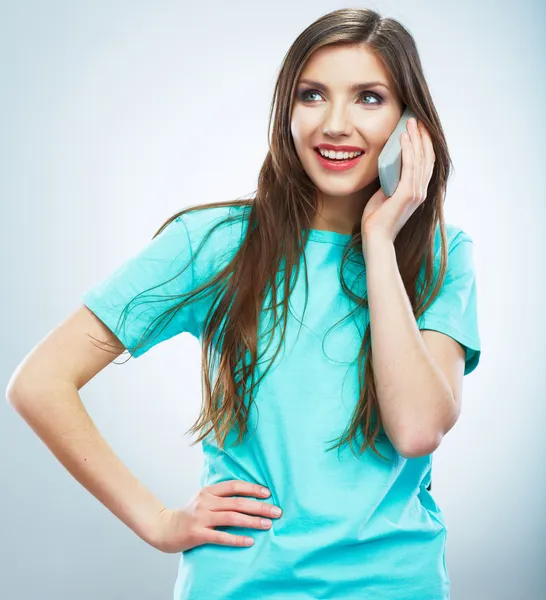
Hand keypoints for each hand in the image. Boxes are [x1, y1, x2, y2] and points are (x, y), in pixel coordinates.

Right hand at [147, 480, 282, 552]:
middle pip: (238, 502)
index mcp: (209, 491)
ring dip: (252, 521)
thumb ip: (220, 497)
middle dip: (259, 506)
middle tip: (277, 511)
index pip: (234, 486)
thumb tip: (247, 496)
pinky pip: (221, 536)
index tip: (268, 494)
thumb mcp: (203, 499)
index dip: (252, 489)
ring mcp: (201, 517)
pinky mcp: (198, 534)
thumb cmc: (188, 514)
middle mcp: (206, 502)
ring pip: (232, 518)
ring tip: (268, 524)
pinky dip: (237, 538)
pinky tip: (250, 541)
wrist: (163, 529)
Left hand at [361, 117, 435, 243]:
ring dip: (415, 138)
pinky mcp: (407, 195)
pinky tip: (403, 138)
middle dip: (422, 136)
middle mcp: (421, 191)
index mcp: (417, 191)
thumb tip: (386, 164)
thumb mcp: (384, 194)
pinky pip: (409, 167)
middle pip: (427, 157)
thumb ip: (390, 180)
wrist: (375, 238)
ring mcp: (416, 193)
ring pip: (420, 159)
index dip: (425, 143)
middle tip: (416, 119)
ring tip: (410, 122)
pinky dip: (407, 151)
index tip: (419, 127)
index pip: (426, 162)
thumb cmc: (377, 219)